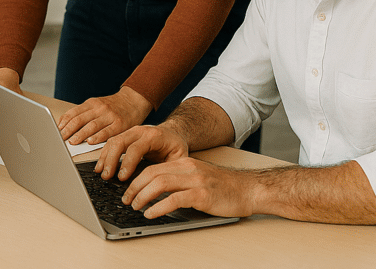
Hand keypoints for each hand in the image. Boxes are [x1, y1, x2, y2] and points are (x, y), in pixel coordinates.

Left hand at [57, 86, 151, 145]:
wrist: (135, 100)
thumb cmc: (113, 105)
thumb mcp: (97, 104)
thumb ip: (83, 113)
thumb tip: (65, 124)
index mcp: (92, 103)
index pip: (73, 113)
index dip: (63, 122)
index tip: (56, 131)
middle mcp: (100, 108)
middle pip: (80, 119)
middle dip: (68, 130)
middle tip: (60, 138)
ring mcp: (110, 116)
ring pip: (92, 125)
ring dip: (80, 134)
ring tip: (72, 141)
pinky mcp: (120, 124)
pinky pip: (107, 131)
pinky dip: (98, 137)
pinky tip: (91, 141)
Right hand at [93, 123, 189, 182]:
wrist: (174, 134)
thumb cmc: (176, 147)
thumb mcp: (180, 158)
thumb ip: (170, 170)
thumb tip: (160, 187)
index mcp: (154, 136)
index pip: (136, 148)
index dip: (127, 163)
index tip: (121, 178)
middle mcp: (140, 131)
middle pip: (120, 142)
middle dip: (111, 160)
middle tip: (107, 176)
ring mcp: (131, 132)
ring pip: (113, 141)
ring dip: (105, 157)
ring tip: (101, 173)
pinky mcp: (126, 135)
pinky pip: (111, 142)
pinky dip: (104, 154)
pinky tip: (101, 166)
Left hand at [121, 157, 255, 219]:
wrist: (249, 190)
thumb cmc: (225, 187)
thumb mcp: (199, 177)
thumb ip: (180, 179)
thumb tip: (156, 191)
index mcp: (185, 162)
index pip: (153, 167)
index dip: (136, 179)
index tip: (127, 190)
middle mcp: (188, 168)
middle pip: (152, 173)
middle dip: (135, 187)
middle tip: (126, 199)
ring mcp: (195, 180)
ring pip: (160, 184)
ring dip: (143, 196)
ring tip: (135, 206)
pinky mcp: (202, 195)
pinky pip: (174, 199)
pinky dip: (158, 207)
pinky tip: (151, 214)